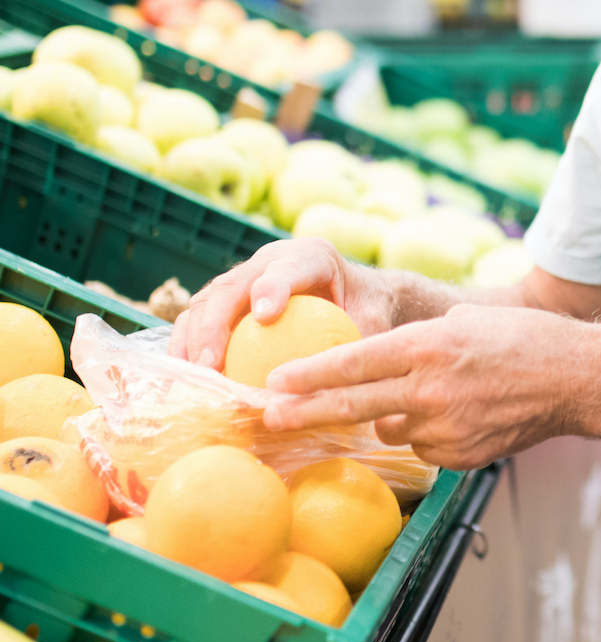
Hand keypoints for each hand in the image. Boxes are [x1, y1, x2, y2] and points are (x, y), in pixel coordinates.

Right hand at [171, 239, 394, 370]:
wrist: (357, 295)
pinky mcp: (229, 299)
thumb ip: (359, 344)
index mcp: (313, 256)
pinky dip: (187, 344)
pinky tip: (185, 376)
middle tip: (211, 365)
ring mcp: (246, 276)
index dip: (273, 289)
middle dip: (215, 324)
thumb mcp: (374, 323)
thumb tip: (337, 384)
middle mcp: (272, 259)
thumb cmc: (367, 310)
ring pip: (207, 300)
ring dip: (192, 338)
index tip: (265, 317)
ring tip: (193, 375)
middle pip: (233, 285)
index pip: (288, 268)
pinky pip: (199, 318)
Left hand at [259, 303, 586, 468]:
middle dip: (307, 412)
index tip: (275, 381)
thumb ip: (414, 346)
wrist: (574, 378)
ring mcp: (447, 427)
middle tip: (270, 419)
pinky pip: (423, 445)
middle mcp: (432, 389)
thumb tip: (373, 370)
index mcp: (429, 346)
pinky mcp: (460, 455)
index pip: (356, 362)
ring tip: (436, 396)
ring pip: (392, 427)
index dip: (311, 374)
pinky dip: (429, 433)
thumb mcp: (461, 323)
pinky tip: (461, 415)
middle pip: (355, 406)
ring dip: (393, 416)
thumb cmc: (521, 339)